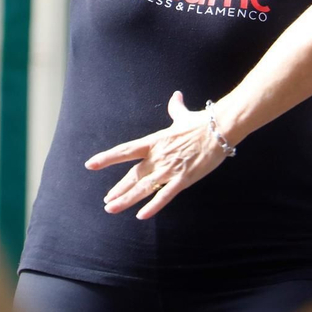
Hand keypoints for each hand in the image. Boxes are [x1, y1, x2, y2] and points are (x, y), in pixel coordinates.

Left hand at [84, 91, 225, 219]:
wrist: (220, 129)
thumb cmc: (201, 122)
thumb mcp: (183, 116)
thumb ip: (175, 108)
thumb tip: (176, 96)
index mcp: (154, 142)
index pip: (125, 151)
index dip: (107, 158)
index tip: (91, 164)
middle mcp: (158, 157)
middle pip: (132, 175)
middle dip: (118, 189)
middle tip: (107, 201)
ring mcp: (169, 169)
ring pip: (143, 188)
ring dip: (126, 199)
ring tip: (112, 208)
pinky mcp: (183, 179)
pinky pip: (165, 196)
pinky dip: (153, 206)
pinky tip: (141, 215)